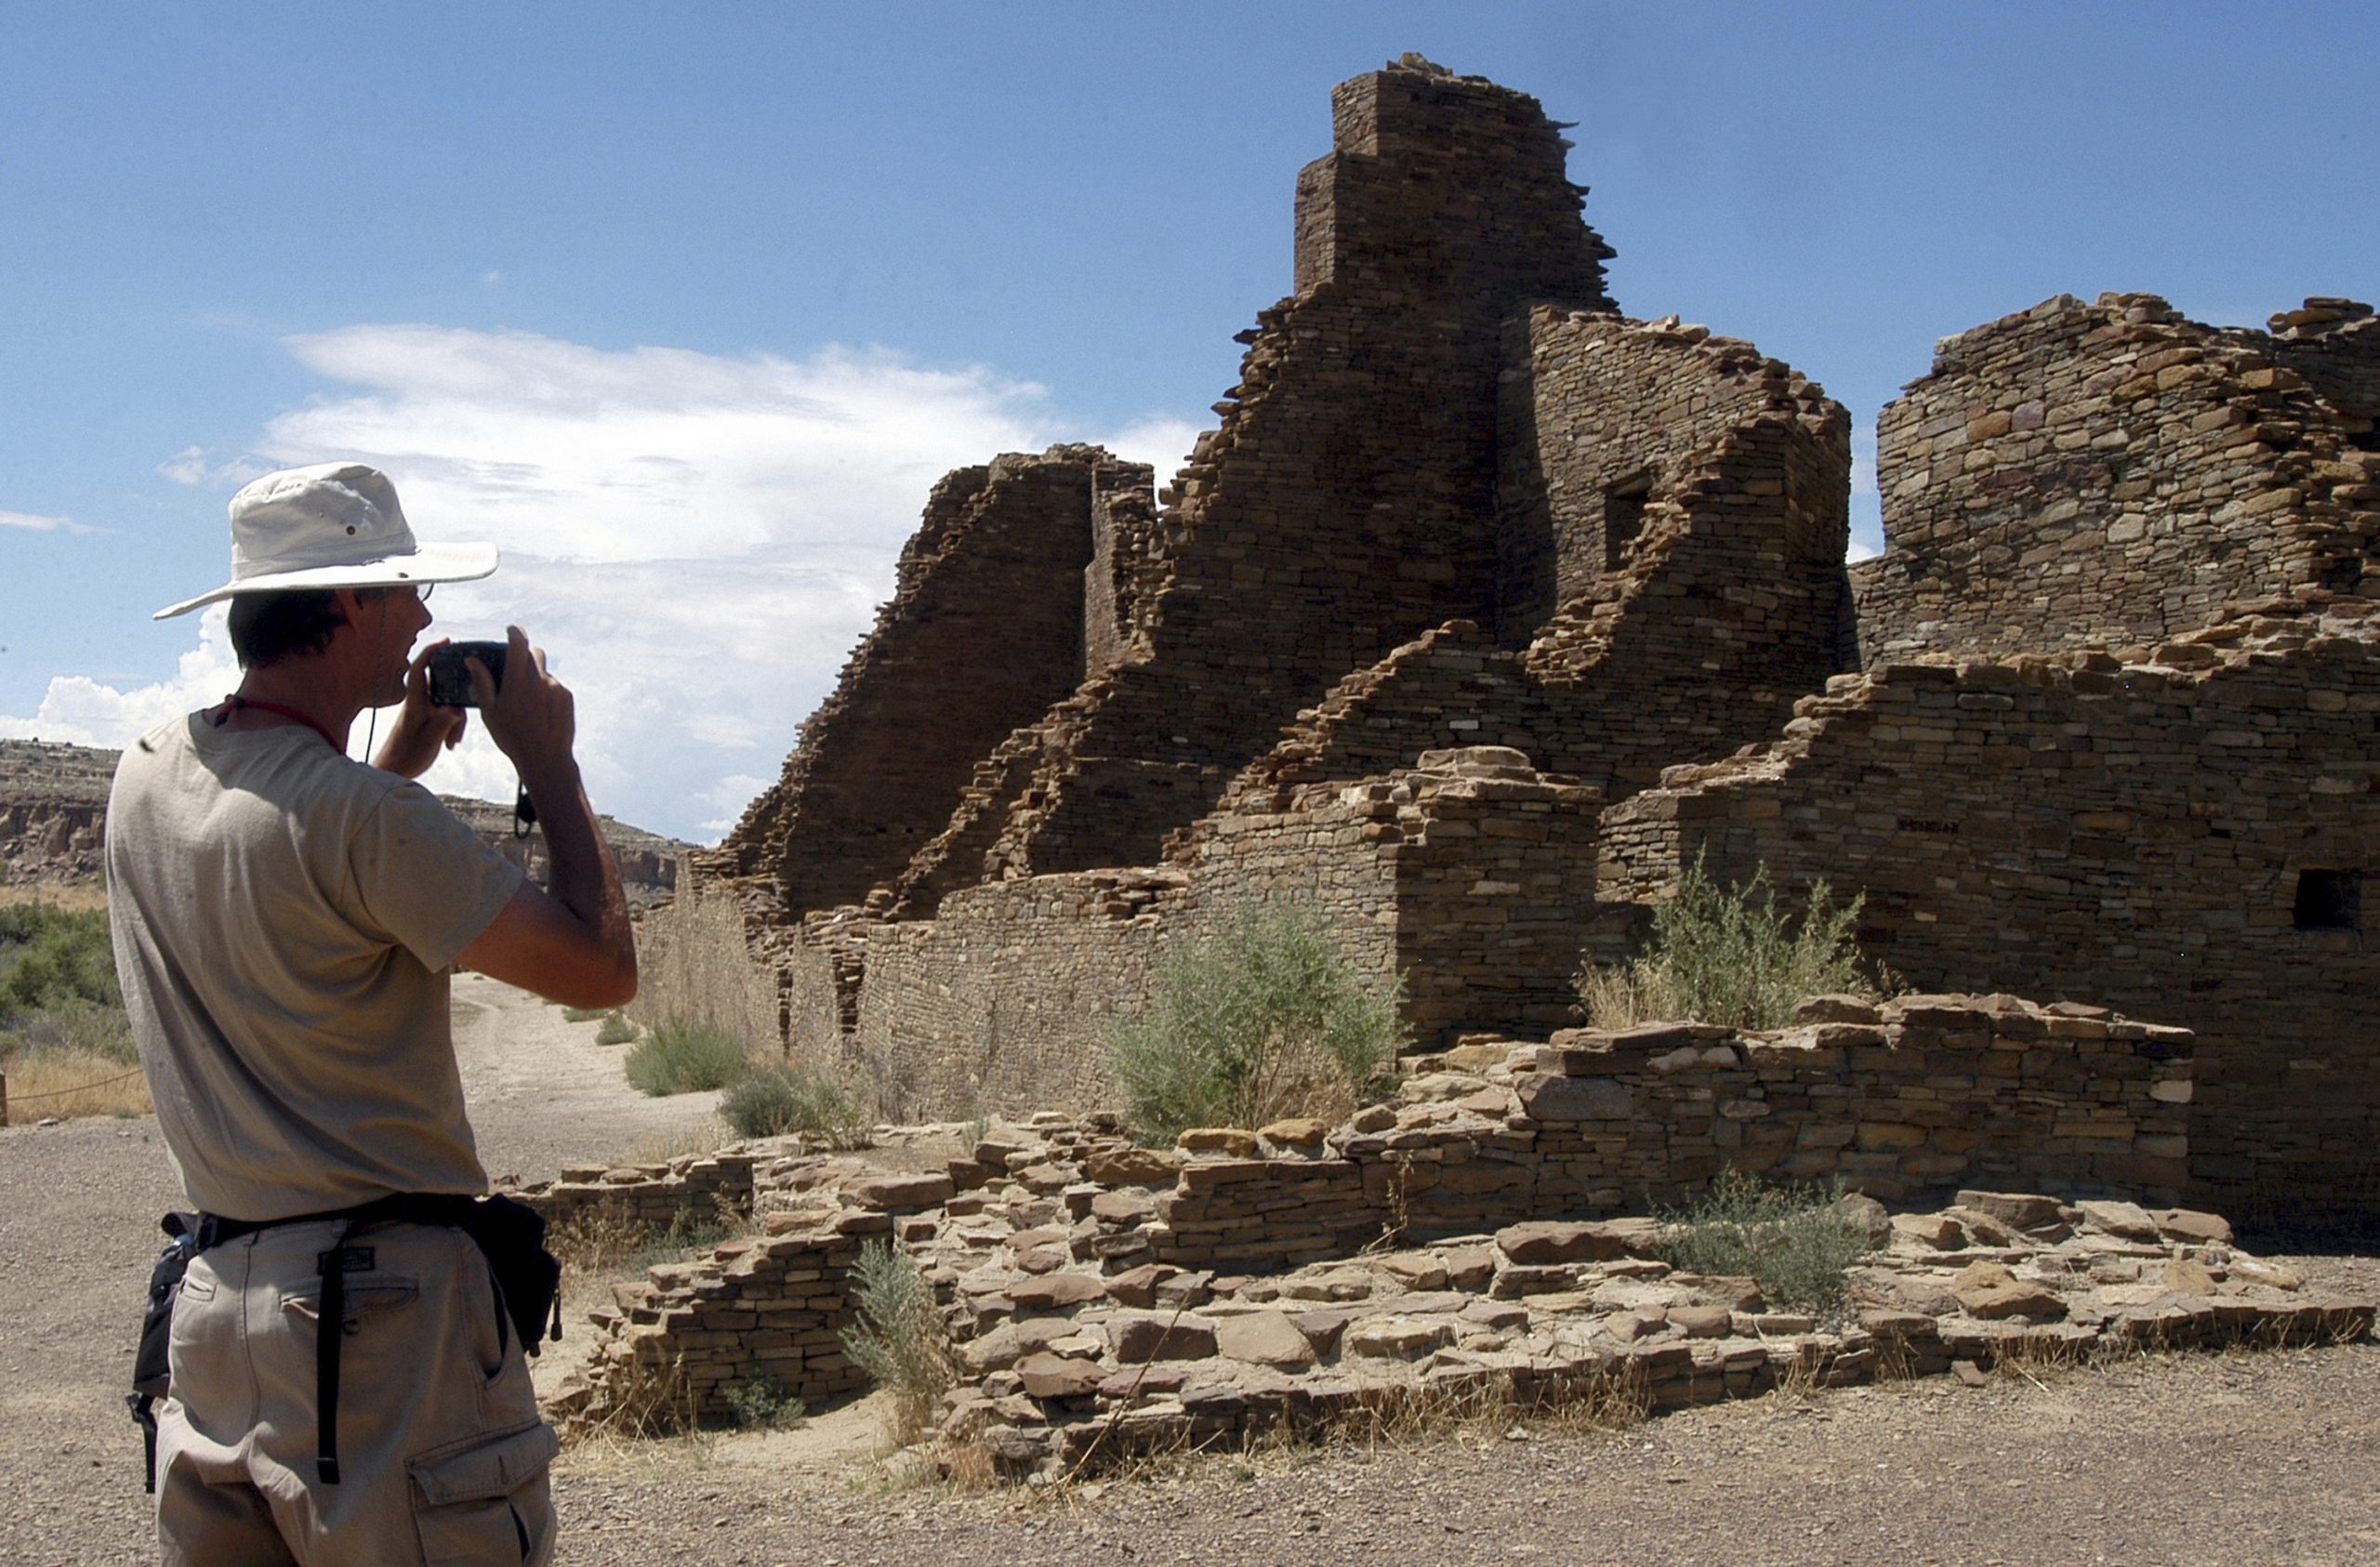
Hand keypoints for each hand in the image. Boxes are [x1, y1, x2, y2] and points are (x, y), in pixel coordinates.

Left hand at [372, 638, 467, 777]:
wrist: (393, 771)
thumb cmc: (405, 756)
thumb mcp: (428, 741)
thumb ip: (442, 722)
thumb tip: (456, 709)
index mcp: (414, 703)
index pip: (420, 669)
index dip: (432, 652)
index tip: (447, 642)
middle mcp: (418, 703)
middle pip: (442, 685)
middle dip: (457, 697)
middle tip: (467, 707)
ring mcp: (423, 711)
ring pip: (448, 703)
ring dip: (456, 720)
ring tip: (454, 741)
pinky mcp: (427, 720)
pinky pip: (445, 714)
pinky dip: (452, 726)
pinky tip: (451, 743)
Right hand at [472, 625, 576, 777]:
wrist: (546, 758)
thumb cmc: (512, 737)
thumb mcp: (490, 711)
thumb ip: (482, 681)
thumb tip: (472, 659)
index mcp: (518, 681)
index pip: (519, 643)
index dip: (515, 632)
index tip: (511, 630)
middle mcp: (539, 680)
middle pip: (535, 653)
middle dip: (524, 655)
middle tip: (514, 670)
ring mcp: (556, 688)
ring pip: (544, 671)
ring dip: (535, 677)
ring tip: (526, 701)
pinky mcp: (567, 697)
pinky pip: (555, 685)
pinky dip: (546, 691)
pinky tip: (539, 711)